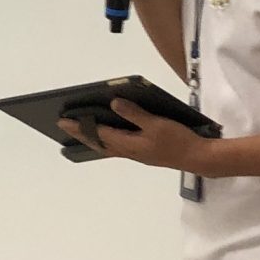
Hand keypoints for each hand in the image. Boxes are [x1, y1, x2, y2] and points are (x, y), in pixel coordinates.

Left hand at [59, 97, 205, 171]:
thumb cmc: (177, 139)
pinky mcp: (143, 152)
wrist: (197, 157)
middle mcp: (128, 151)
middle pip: (98, 142)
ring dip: (92, 138)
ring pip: (107, 146)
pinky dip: (107, 140)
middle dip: (80, 133)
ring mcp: (135, 153)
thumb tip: (114, 103)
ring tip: (80, 131)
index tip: (63, 121)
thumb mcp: (156, 123)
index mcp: (129, 144)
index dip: (80, 126)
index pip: (98, 134)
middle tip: (63, 125)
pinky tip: (107, 135)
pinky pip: (117, 146)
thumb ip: (134, 114)